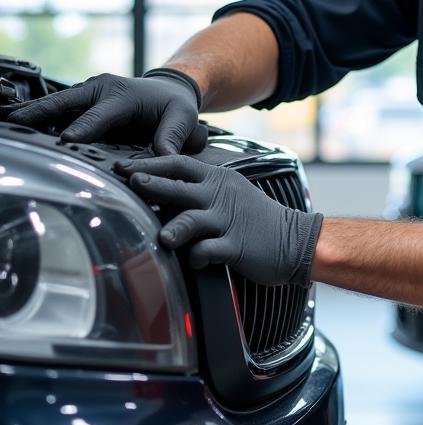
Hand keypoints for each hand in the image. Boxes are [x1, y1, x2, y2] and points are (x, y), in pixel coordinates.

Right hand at [3, 70, 206, 154]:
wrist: (169, 88)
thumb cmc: (174, 104)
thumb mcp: (183, 117)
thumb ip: (172, 137)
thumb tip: (164, 159)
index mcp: (122, 95)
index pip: (98, 115)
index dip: (82, 128)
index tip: (66, 140)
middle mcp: (100, 89)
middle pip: (65, 102)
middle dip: (40, 112)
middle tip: (17, 123)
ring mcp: (87, 93)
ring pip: (55, 103)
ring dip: (32, 111)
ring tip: (9, 122)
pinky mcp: (81, 100)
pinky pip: (57, 108)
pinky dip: (37, 113)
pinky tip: (18, 123)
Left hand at [115, 155, 322, 285]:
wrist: (296, 240)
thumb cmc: (259, 218)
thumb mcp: (232, 192)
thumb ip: (201, 189)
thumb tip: (161, 188)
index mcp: (219, 180)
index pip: (179, 164)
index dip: (150, 164)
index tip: (123, 166)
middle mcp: (220, 197)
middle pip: (179, 186)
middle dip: (152, 183)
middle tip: (130, 181)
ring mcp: (227, 221)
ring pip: (192, 220)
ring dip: (175, 228)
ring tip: (164, 238)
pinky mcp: (236, 246)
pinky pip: (209, 251)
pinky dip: (198, 257)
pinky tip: (196, 260)